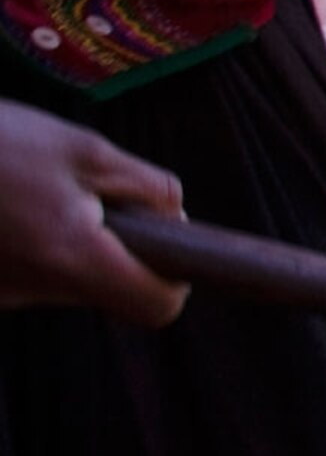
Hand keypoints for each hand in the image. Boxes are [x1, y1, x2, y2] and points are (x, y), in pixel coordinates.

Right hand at [0, 101, 187, 324]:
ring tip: (28, 191)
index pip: (155, 307)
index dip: (173, 277)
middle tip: (82, 192)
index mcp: (71, 257)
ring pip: (62, 279)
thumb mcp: (81, 148)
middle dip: (111, 244)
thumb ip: (145, 187)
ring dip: (65, 239)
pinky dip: (27, 242)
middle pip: (106, 289)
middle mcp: (31, 290)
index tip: (162, 240)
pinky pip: (23, 272)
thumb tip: (178, 219)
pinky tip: (4, 205)